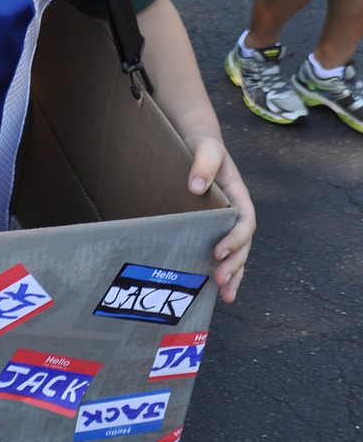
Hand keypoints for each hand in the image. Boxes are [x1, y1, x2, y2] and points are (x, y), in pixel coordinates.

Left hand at [183, 134, 255, 303]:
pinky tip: (215, 291)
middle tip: (222, 280)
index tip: (218, 251)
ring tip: (225, 294)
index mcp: (239, 197)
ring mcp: (225, 225)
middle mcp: (236, 214)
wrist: (195, 146)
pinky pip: (222, 255)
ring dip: (234, 275)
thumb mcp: (206, 148)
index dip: (235, 239)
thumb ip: (204, 163)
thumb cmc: (203, 147)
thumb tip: (196, 188)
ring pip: (237, 255)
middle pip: (243, 245)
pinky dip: (223, 272)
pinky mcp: (212, 231)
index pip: (245, 223)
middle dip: (236, 265)